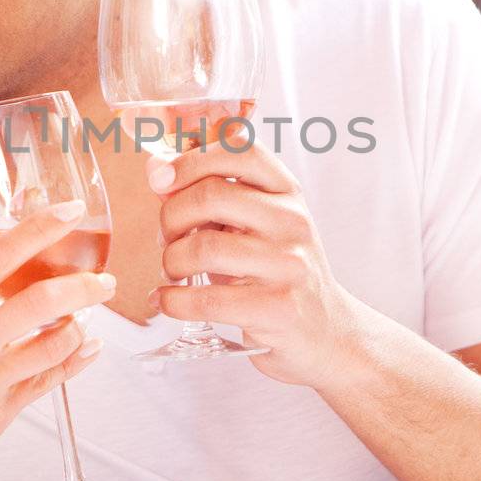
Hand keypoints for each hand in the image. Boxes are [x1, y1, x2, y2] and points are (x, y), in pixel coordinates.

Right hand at [0, 201, 112, 480]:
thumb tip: (9, 279)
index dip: (41, 228)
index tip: (71, 212)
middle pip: (40, 299)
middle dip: (83, 286)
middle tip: (102, 282)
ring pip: (54, 342)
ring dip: (80, 327)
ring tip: (86, 320)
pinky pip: (49, 379)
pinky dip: (76, 360)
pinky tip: (87, 349)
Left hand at [147, 137, 368, 387]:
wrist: (325, 331)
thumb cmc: (277, 271)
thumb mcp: (256, 223)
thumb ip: (210, 196)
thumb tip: (155, 170)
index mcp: (286, 191)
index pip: (239, 149)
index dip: (191, 158)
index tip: (160, 179)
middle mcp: (292, 221)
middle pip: (211, 196)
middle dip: (170, 218)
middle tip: (166, 238)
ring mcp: (288, 265)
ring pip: (204, 248)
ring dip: (171, 261)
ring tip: (173, 272)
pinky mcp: (277, 307)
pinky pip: (207, 300)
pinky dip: (172, 301)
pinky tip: (166, 301)